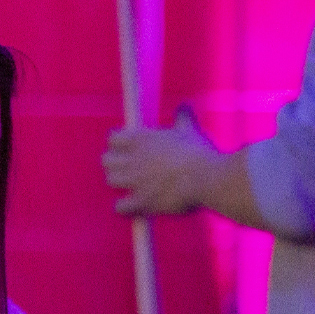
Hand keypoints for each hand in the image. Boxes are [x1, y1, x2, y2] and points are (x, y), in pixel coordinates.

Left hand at [104, 106, 222, 216]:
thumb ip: (182, 117)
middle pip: (106, 160)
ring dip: (119, 183)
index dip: (118, 145)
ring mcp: (135, 180)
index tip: (126, 149)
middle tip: (127, 168)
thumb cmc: (199, 152)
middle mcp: (134, 158)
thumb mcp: (189, 129)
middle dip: (115, 164)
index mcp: (142, 138)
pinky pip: (120, 206)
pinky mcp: (142, 201)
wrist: (207, 177)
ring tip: (129, 186)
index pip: (113, 138)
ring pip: (111, 180)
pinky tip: (133, 206)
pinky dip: (124, 207)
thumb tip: (184, 106)